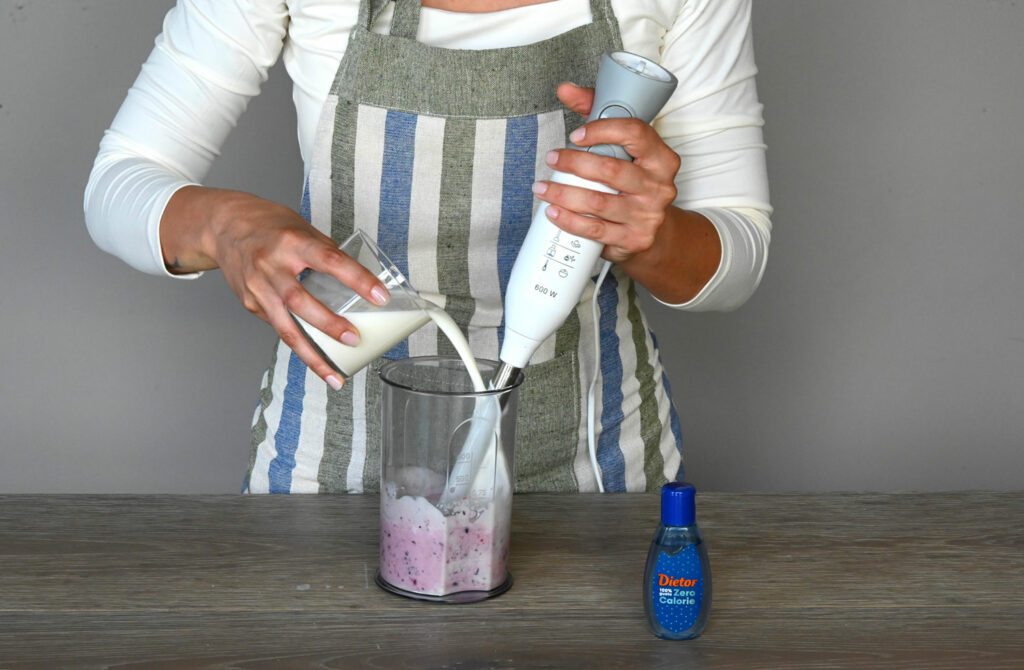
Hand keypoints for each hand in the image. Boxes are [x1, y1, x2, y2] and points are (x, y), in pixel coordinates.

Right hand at [162, 187, 389, 388]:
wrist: (223, 226)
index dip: (358, 279)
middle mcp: (271, 266)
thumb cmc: (268, 224)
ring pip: (285, 327)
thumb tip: (356, 278)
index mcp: (292, 242)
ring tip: (333, 374)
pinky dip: (298, 342)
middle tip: (354, 339)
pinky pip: (279, 326)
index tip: (380, 296)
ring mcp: (257, 287)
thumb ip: (326, 252)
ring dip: (311, 354)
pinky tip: (315, 358)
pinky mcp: (250, 303)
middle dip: (329, 324)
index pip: (330, 260)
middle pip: (300, 300)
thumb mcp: (301, 228)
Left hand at [533, 83, 680, 263]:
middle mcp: (659, 186)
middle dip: (574, 163)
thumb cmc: (634, 182)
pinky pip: (595, 229)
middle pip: (612, 169)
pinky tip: (552, 212)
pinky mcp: (633, 239)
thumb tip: (565, 89)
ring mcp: (647, 215)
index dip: (602, 130)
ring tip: (541, 187)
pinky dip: (569, 220)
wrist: (654, 232)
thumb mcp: (625, 149)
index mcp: (661, 158)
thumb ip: (596, 114)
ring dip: (563, 193)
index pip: (636, 133)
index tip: (576, 135)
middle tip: (552, 158)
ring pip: (598, 201)